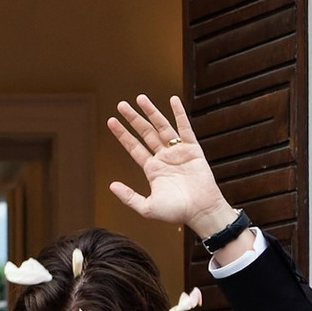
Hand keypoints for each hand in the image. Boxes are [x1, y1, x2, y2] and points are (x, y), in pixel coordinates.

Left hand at [105, 94, 232, 236]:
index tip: (111, 121)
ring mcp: (178, 152)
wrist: (201, 212)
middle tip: (121, 105)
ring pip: (162, 127)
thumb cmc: (177, 212)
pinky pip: (185, 128)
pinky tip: (173, 100)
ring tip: (140, 98)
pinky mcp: (192, 149)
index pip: (134, 147)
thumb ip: (129, 197)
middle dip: (133, 119)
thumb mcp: (147, 207)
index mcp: (153, 169)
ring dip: (151, 112)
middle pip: (145, 133)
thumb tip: (111, 185)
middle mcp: (164, 158)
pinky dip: (179, 114)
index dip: (122, 134)